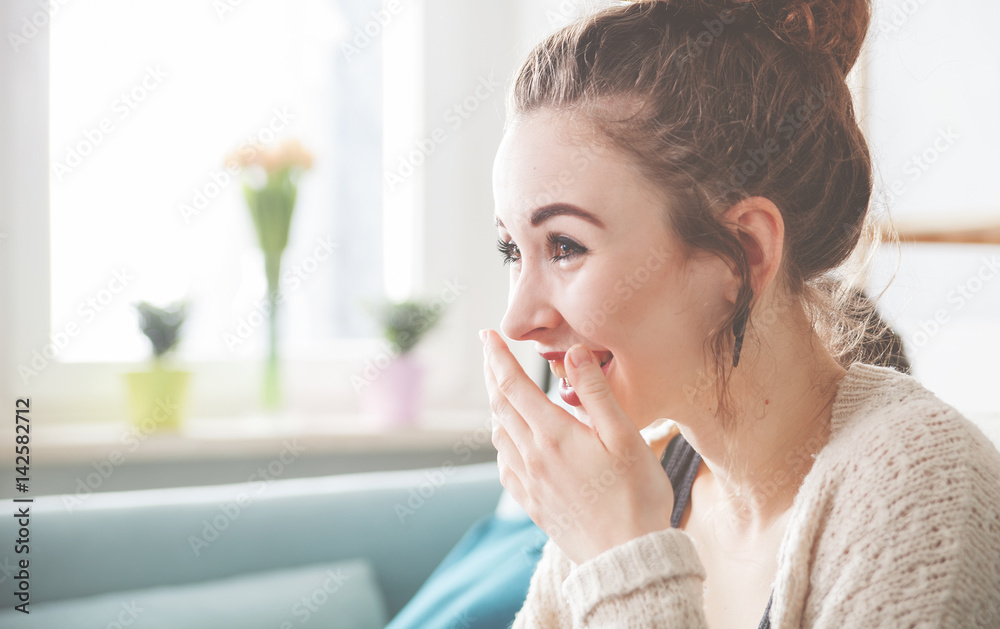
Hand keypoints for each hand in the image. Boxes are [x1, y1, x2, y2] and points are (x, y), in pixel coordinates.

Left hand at [481, 329, 674, 564]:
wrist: (626, 558)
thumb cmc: (636, 496)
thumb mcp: (625, 437)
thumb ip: (596, 393)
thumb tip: (573, 354)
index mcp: (554, 435)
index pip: (513, 385)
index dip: (498, 356)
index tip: (488, 335)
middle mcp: (532, 457)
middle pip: (500, 406)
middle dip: (492, 373)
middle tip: (489, 350)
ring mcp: (528, 482)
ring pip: (499, 434)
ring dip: (497, 406)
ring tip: (503, 389)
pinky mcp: (532, 503)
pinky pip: (504, 463)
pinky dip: (502, 440)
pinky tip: (513, 439)